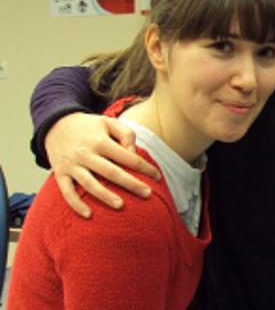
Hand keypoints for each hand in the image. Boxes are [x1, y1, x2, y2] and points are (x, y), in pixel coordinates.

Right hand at [45, 112, 159, 217]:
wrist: (55, 125)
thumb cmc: (89, 126)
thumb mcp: (109, 122)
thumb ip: (126, 134)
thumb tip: (134, 154)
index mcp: (101, 141)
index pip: (127, 157)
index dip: (145, 168)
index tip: (158, 177)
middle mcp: (86, 154)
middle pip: (111, 172)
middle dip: (131, 184)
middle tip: (148, 194)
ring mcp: (72, 165)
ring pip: (89, 184)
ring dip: (105, 196)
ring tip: (121, 206)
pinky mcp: (60, 174)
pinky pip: (67, 192)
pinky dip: (76, 204)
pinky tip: (89, 215)